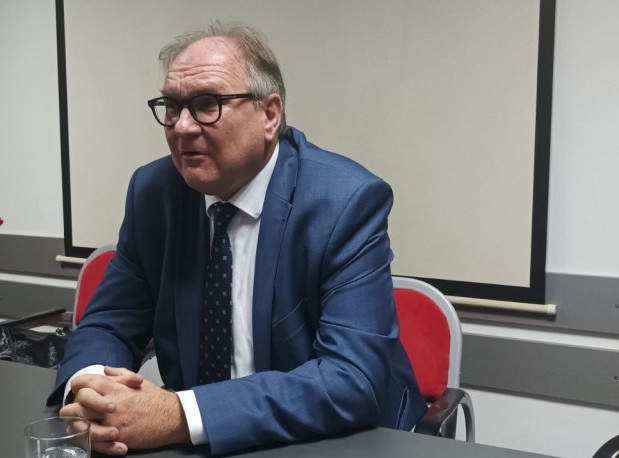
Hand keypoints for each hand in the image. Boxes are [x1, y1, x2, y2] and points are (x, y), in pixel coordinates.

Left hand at [60, 366, 189, 454]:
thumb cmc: (155, 399)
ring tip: (79, 427)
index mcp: (114, 388)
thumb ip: (120, 374)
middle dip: (71, 408)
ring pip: (80, 425)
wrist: (171, 417)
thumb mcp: (138, 381)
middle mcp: (109, 404)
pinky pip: (94, 442)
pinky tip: (92, 438)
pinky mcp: (116, 438)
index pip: (85, 382)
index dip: (79, 385)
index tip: (79, 389)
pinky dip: (91, 441)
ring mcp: (111, 422)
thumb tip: (105, 370)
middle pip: (76, 405)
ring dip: (77, 426)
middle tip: (73, 411)